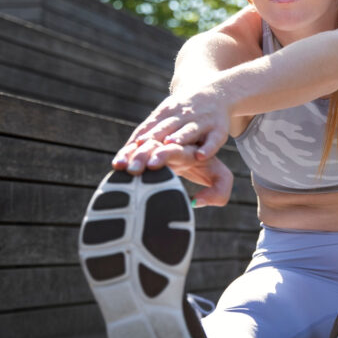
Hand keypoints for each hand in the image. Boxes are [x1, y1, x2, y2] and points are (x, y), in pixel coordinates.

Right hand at [112, 138, 232, 207]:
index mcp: (189, 149)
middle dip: (144, 155)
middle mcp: (172, 143)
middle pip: (155, 144)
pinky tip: (117, 164)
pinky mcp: (148, 145)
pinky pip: (135, 146)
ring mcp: (158, 142)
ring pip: (142, 143)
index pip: (177, 149)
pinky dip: (126, 154)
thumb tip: (196, 202)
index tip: (154, 165)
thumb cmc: (208, 166)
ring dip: (132, 153)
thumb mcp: (220, 177)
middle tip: (134, 170)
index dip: (165, 154)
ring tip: (120, 166)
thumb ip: (219, 192)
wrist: (199, 135)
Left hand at [128, 88, 230, 160]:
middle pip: (163, 130)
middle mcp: (181, 116)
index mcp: (164, 113)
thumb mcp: (165, 116)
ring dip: (178, 138)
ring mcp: (200, 121)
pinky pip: (213, 140)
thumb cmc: (183, 111)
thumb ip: (147, 134)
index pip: (146, 129)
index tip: (119, 162)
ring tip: (168, 146)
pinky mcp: (218, 129)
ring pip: (188, 131)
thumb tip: (121, 158)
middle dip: (150, 144)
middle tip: (136, 164)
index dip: (132, 144)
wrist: (216, 90)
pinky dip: (207, 147)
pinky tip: (200, 156)